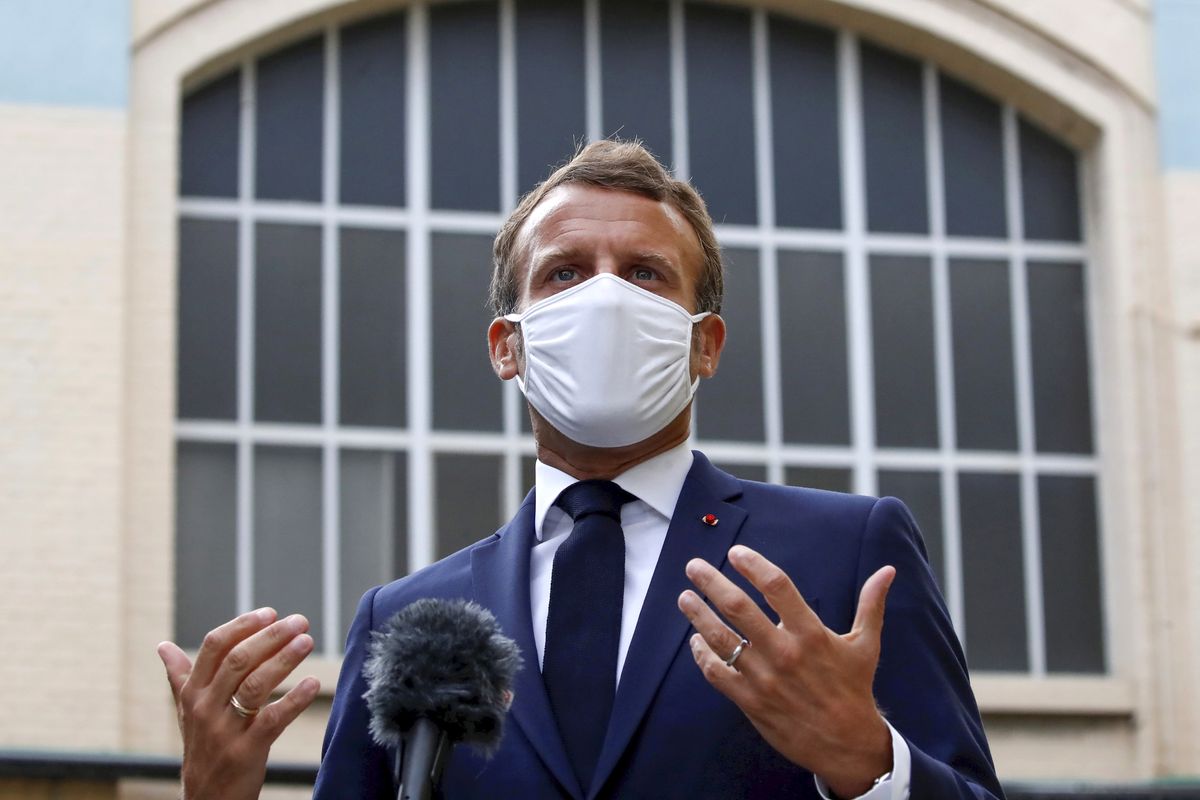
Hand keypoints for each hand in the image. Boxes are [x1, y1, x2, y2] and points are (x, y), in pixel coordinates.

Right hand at [157, 608, 321, 799]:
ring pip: (255, 685)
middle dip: (271, 636)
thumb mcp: (185, 713)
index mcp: (193, 693)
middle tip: (300, 621)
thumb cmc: (202, 749)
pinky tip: (312, 683)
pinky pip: (272, 719)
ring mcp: (224, 730)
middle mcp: (205, 708)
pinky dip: (295, 699)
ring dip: (284, 659)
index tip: (271, 613)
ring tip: (307, 641)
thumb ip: (179, 677)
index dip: (243, 626)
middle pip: (238, 660)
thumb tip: (162, 646)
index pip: (214, 647)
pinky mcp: (246, 751)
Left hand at [677, 545, 894, 798]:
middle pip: (739, 607)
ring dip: (698, 615)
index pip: (777, 587)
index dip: (753, 565)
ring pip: (721, 639)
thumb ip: (871, 604)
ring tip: (685, 598)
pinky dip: (702, 654)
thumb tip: (887, 571)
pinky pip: (718, 673)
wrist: (847, 743)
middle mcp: (784, 652)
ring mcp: (764, 677)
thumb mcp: (866, 644)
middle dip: (712, 583)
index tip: (736, 552)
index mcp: (811, 633)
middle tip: (695, 567)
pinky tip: (696, 640)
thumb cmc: (854, 689)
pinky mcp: (750, 700)